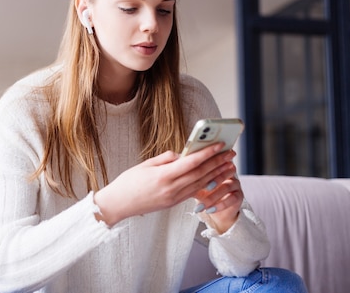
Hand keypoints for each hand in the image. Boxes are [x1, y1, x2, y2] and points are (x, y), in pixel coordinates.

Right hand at [93, 143, 235, 225]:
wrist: (118, 205)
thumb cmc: (128, 183)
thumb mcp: (145, 165)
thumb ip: (165, 158)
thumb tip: (181, 154)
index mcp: (163, 176)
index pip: (191, 163)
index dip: (207, 153)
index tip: (220, 144)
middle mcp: (171, 188)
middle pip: (200, 174)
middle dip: (218, 162)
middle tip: (231, 153)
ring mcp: (174, 198)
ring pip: (200, 184)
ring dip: (217, 174)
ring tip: (229, 165)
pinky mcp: (173, 203)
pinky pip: (194, 192)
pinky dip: (206, 184)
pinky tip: (215, 178)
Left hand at [193, 161, 242, 233]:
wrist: (214, 210)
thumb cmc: (203, 193)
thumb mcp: (195, 185)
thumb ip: (191, 177)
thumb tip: (181, 171)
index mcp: (218, 164)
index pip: (214, 162)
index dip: (205, 166)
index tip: (194, 172)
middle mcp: (229, 171)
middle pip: (222, 172)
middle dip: (210, 180)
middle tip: (199, 188)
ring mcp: (235, 183)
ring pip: (226, 187)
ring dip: (213, 196)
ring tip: (202, 204)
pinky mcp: (239, 196)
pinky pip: (232, 199)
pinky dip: (220, 205)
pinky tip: (210, 210)